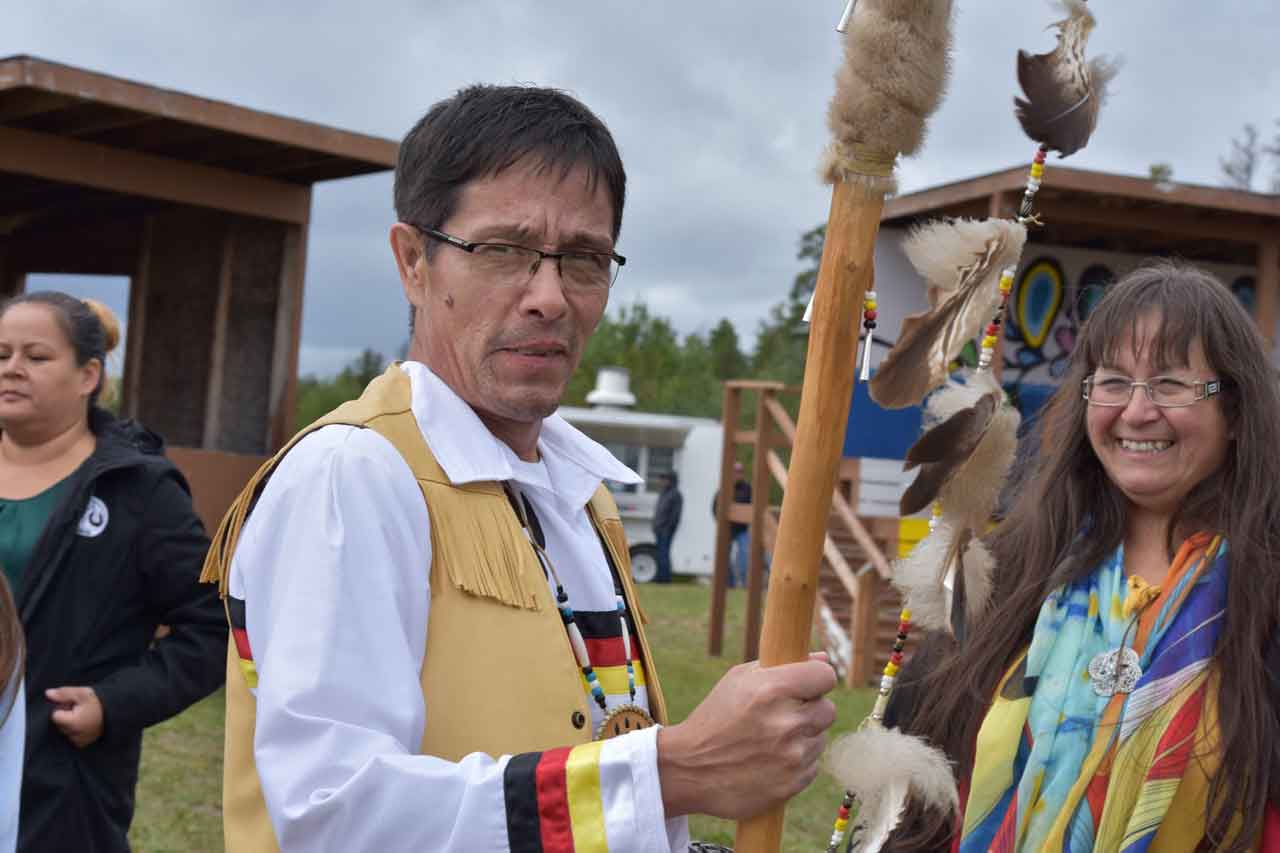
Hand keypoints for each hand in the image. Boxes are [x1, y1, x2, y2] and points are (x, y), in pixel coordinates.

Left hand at [46, 686, 104, 747]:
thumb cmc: (99, 702)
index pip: (55, 715)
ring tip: (83, 716)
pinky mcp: (83, 744)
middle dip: (65, 716)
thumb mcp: (82, 693)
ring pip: (64, 731)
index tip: (72, 705)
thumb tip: (47, 693)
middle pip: (59, 724)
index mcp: (72, 722)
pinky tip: (84, 725)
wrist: (117, 712)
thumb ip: (64, 693)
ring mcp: (78, 741)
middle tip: (79, 709)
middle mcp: (73, 735)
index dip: (62, 708)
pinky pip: (71, 738)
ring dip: (70, 724)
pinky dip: (75, 731)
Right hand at [657, 653, 837, 819]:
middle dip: (809, 710)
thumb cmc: (715, 718)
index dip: (817, 679)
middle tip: (784, 715)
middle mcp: (786, 722)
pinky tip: (770, 761)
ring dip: (802, 738)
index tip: (808, 685)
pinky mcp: (792, 784)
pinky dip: (796, 763)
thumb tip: (823, 659)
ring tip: (770, 741)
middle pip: (828, 709)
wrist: (690, 769)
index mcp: (772, 689)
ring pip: (820, 738)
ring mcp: (792, 756)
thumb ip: (781, 666)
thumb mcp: (738, 681)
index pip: (825, 676)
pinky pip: (812, 766)